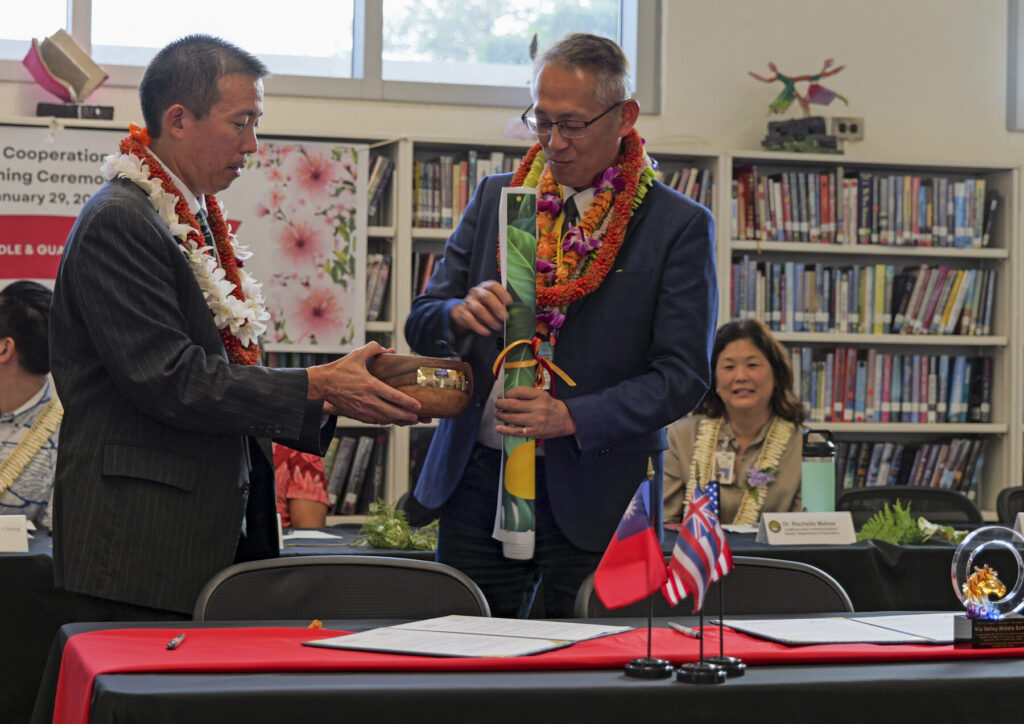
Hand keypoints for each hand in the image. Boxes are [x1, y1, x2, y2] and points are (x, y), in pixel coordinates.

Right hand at [307, 342, 421, 424]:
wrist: (322, 384)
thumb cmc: (339, 369)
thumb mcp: (357, 355)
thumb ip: (374, 349)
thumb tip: (389, 350)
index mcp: (370, 385)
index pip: (394, 397)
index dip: (408, 403)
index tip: (418, 406)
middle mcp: (368, 400)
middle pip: (392, 412)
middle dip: (407, 416)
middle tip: (418, 417)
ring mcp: (362, 410)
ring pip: (385, 419)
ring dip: (398, 421)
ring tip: (409, 420)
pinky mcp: (357, 415)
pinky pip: (375, 421)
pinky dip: (385, 421)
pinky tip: (392, 419)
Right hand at [451, 280, 511, 337]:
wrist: (465, 312)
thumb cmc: (484, 306)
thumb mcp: (493, 301)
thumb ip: (502, 303)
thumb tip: (513, 311)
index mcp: (485, 286)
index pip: (493, 285)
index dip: (502, 293)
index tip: (509, 303)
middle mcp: (476, 292)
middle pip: (487, 296)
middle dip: (497, 307)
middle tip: (505, 317)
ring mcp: (469, 302)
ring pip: (478, 309)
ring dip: (490, 319)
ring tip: (498, 326)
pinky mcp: (463, 313)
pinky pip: (470, 319)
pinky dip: (479, 327)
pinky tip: (486, 332)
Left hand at [493, 386, 576, 439]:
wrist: (567, 420)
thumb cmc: (553, 407)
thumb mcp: (543, 395)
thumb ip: (528, 394)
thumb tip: (508, 396)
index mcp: (540, 396)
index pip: (519, 391)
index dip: (508, 393)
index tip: (504, 395)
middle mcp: (538, 407)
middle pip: (512, 404)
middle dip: (500, 404)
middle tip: (497, 404)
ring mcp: (536, 421)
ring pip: (513, 418)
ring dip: (501, 416)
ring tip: (497, 414)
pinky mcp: (535, 432)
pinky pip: (517, 431)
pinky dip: (506, 430)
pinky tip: (498, 428)